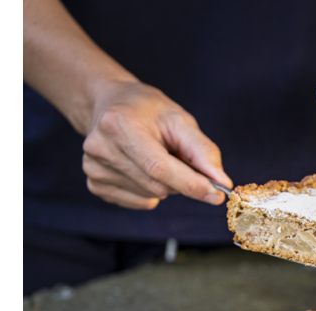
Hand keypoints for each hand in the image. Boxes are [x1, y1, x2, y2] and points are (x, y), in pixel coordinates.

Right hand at [81, 81, 231, 209]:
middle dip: (181, 180)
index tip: (217, 194)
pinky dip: (151, 192)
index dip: (191, 184)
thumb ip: (202, 150)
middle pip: (157, 185)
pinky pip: (139, 202)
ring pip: (150, 195)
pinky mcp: (95, 184)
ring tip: (157, 157)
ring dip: (166, 184)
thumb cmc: (147, 110)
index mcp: (121, 125)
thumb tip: (221, 181)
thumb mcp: (179, 119)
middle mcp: (101, 148)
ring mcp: (94, 169)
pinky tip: (143, 168)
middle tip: (181, 159)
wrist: (110, 104)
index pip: (159, 167)